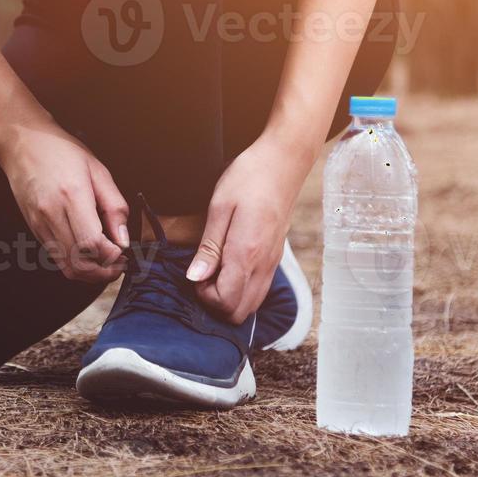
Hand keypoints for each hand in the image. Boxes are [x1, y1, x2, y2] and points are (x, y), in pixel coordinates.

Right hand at [0, 122, 130, 283]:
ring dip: (90, 272)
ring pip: (67, 267)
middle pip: (80, 263)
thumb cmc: (62, 152)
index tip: (123, 251)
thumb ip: (114, 207)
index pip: (92, 244)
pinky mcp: (34, 228)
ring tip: (105, 260)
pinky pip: (57, 257)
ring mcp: (39, 223)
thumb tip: (123, 240)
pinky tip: (87, 251)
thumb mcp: (98, 171)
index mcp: (72, 196)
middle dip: (104, 271)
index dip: (112, 256)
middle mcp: (52, 213)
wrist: (22, 144)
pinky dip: (76, 262)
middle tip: (119, 263)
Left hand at [188, 131, 314, 322]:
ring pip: (251, 306)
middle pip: (239, 312)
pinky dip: (241, 290)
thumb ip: (209, 247)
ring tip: (213, 271)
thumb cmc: (248, 179)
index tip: (194, 275)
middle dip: (214, 303)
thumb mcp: (220, 207)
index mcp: (246, 253)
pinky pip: (258, 290)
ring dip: (228, 298)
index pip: (226, 301)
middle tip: (202, 276)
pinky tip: (228, 267)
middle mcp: (263, 265)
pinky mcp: (275, 259)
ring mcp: (272, 264)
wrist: (283, 164)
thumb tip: (194, 278)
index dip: (204, 296)